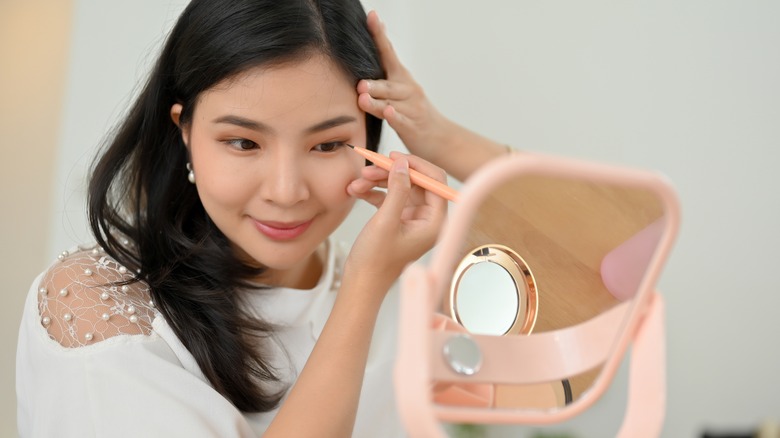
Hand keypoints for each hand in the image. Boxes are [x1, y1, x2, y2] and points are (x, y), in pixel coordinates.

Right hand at [345, 152, 446, 284]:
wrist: (361, 284)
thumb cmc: (375, 262)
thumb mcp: (385, 221)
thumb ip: (397, 190)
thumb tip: (402, 164)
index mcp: (435, 222)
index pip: (435, 181)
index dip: (415, 165)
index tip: (394, 157)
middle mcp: (428, 220)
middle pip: (416, 182)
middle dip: (391, 174)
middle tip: (369, 168)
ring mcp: (413, 220)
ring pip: (399, 188)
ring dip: (378, 182)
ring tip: (357, 183)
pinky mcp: (399, 221)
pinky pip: (390, 197)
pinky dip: (374, 193)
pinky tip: (357, 192)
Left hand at [359, 11, 506, 181]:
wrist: (439, 137)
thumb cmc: (412, 112)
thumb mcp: (398, 91)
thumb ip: (381, 78)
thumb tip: (362, 62)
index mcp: (401, 77)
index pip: (387, 53)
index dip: (379, 35)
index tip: (371, 16)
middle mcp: (408, 89)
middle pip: (388, 84)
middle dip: (374, 83)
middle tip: (360, 83)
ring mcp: (411, 107)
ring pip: (390, 103)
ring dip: (376, 101)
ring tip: (363, 97)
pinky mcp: (412, 125)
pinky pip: (401, 120)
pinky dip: (394, 116)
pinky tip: (389, 112)